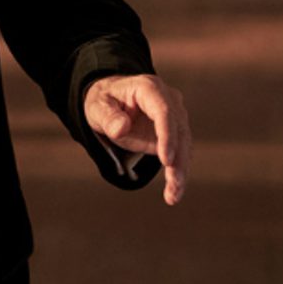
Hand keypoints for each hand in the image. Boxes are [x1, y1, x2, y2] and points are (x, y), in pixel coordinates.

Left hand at [84, 74, 190, 205]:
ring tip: (173, 195)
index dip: (167, 136)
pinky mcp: (176, 133)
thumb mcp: (97, 107)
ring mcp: (175, 116)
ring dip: (181, 170)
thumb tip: (122, 128)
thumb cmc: (105, 102)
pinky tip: (173, 193)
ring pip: (184, 145)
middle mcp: (168, 100)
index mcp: (149, 88)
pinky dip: (177, 172)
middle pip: (179, 130)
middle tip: (174, 183)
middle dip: (178, 159)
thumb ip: (108, 117)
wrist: (112, 102)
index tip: (166, 160)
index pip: (164, 112)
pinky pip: (180, 154)